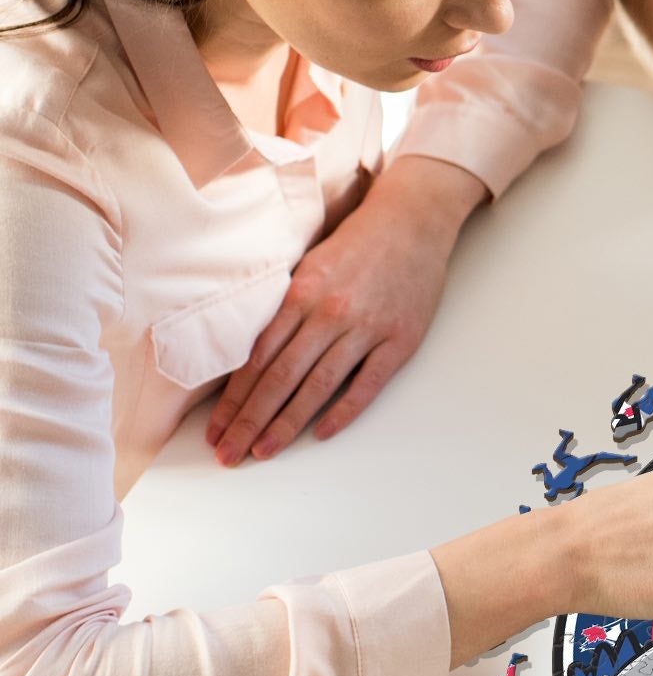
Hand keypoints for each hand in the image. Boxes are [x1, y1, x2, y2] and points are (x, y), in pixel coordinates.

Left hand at [207, 155, 484, 465]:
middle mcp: (330, 313)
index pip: (257, 359)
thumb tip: (249, 358)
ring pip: (318, 386)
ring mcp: (367, 328)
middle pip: (280, 379)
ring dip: (286, 424)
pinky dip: (343, 410)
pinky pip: (367, 383)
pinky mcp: (401, 339)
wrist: (412, 220)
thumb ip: (283, 308)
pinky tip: (321, 433)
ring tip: (263, 452)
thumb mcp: (309, 266)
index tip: (216, 429)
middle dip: (249, 421)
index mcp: (301, 294)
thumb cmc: (356, 243)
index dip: (233, 400)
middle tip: (228, 455)